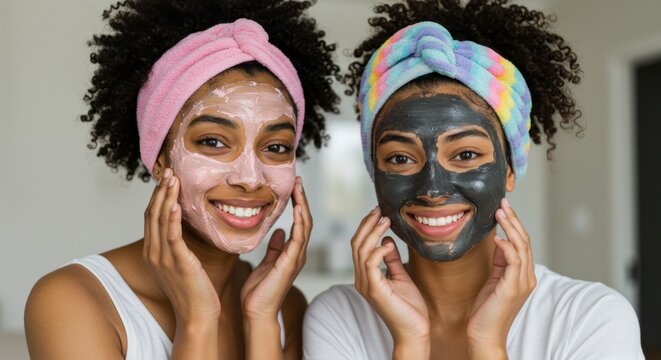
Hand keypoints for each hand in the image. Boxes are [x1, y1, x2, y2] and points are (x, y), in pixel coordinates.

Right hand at [142, 168, 220, 324]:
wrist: (196, 315)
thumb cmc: (193, 290)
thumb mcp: (180, 263)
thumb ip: (177, 245)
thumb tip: (182, 227)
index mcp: (152, 252)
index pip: (151, 217)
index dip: (157, 196)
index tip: (166, 179)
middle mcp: (153, 253)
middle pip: (152, 214)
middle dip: (160, 191)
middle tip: (170, 171)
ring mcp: (163, 258)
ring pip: (160, 221)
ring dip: (166, 198)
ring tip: (173, 179)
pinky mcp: (177, 262)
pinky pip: (173, 236)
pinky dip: (172, 218)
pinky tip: (175, 204)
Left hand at [240, 177, 311, 321]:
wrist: (255, 311)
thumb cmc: (258, 291)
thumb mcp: (265, 263)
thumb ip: (274, 247)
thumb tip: (278, 231)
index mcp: (291, 253)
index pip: (299, 223)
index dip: (298, 204)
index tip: (293, 187)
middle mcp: (298, 254)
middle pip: (306, 220)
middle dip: (302, 199)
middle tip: (298, 180)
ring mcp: (296, 258)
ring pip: (306, 226)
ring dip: (303, 205)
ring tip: (298, 187)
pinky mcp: (290, 263)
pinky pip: (299, 238)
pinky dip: (300, 221)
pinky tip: (298, 208)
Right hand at [351, 207, 429, 351]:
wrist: (415, 331)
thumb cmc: (409, 307)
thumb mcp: (401, 277)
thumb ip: (392, 261)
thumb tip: (387, 241)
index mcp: (366, 276)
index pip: (359, 246)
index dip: (367, 227)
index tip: (379, 213)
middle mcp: (361, 279)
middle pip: (356, 244)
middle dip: (367, 225)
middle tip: (379, 210)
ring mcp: (366, 285)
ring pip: (361, 251)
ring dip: (373, 233)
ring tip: (386, 220)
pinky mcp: (375, 291)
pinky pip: (370, 265)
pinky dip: (377, 251)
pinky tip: (387, 244)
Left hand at [467, 198, 536, 357]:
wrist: (484, 334)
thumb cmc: (486, 310)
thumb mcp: (493, 279)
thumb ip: (499, 261)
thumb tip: (499, 239)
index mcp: (523, 274)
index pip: (522, 243)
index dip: (514, 223)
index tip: (503, 207)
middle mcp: (526, 277)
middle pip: (525, 241)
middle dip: (514, 219)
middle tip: (503, 203)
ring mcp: (522, 282)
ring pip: (521, 247)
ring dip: (511, 227)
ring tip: (500, 212)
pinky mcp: (512, 288)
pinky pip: (513, 261)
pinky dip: (507, 247)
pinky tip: (497, 237)